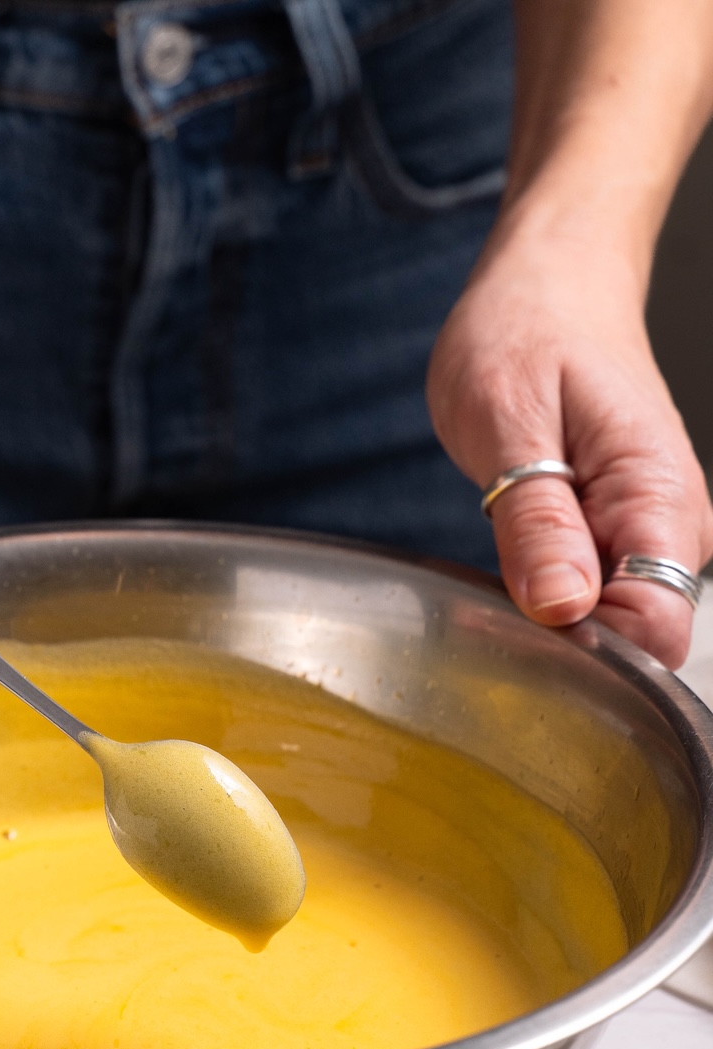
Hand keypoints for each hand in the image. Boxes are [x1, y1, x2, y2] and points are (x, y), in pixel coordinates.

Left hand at [428, 233, 712, 669]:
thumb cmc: (526, 333)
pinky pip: (591, 597)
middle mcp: (670, 527)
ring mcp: (647, 534)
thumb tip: (563, 607)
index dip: (588, 650)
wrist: (549, 283)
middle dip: (563, 644)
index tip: (521, 629)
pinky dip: (545, 596)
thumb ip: (537, 522)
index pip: (656, 629)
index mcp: (659, 500)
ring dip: (549, 620)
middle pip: (637, 641)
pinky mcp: (617, 535)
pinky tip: (511, 562)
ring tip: (502, 559)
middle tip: (492, 594)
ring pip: (611, 625)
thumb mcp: (509, 422)